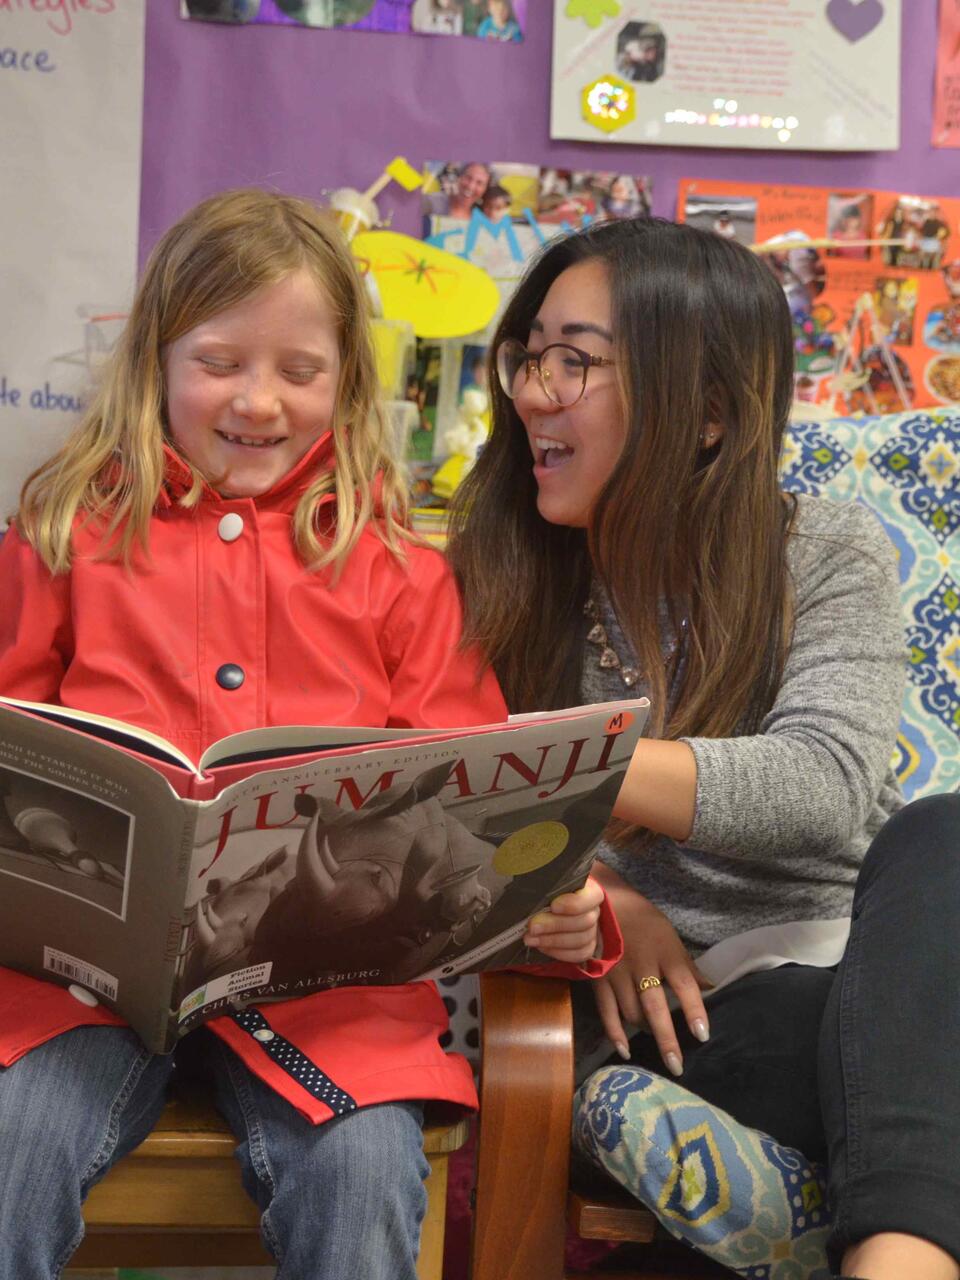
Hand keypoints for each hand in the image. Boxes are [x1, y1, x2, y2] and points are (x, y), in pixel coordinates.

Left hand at [523, 876, 602, 962]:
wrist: (549, 905)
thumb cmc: (549, 891)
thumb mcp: (549, 885)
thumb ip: (546, 889)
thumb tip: (532, 896)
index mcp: (590, 891)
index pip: (589, 898)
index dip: (573, 904)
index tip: (554, 906)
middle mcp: (593, 911)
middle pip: (583, 922)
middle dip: (555, 925)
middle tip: (533, 926)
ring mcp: (592, 931)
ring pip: (580, 940)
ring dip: (552, 940)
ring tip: (530, 938)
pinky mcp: (586, 947)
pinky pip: (577, 954)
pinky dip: (558, 952)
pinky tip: (541, 946)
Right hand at [591, 863, 710, 1076]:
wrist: (604, 903)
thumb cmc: (643, 921)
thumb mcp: (670, 937)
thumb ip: (686, 966)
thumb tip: (710, 987)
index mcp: (665, 952)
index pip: (684, 984)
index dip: (694, 1010)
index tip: (703, 1034)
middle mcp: (642, 965)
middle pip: (656, 1007)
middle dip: (667, 1038)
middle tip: (677, 1065)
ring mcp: (618, 973)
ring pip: (632, 1014)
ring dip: (646, 1032)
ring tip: (657, 1042)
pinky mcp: (599, 979)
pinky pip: (607, 1012)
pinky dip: (615, 1034)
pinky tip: (624, 1051)